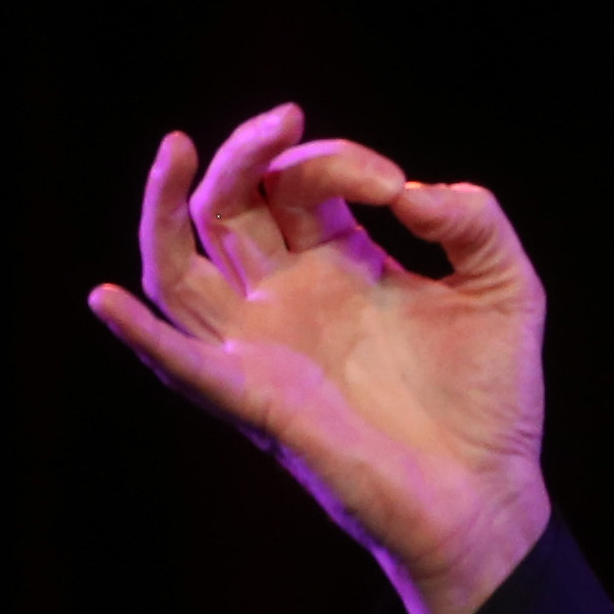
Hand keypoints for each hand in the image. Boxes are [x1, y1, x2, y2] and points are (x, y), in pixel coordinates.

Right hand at [87, 104, 554, 613]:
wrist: (488, 496)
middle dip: (247, 151)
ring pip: (178, 266)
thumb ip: (476, 224)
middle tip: (285, 117)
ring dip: (163, 207)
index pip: (301, 181)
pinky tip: (106, 299)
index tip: (400, 187)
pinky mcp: (255, 399)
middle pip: (227, 204)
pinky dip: (141, 336)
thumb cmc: (492, 399)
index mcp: (338, 260)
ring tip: (174, 148)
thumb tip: (412, 192)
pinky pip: (181, 363)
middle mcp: (287, 296)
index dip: (339, 161)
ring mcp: (263, 345)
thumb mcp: (507, 290)